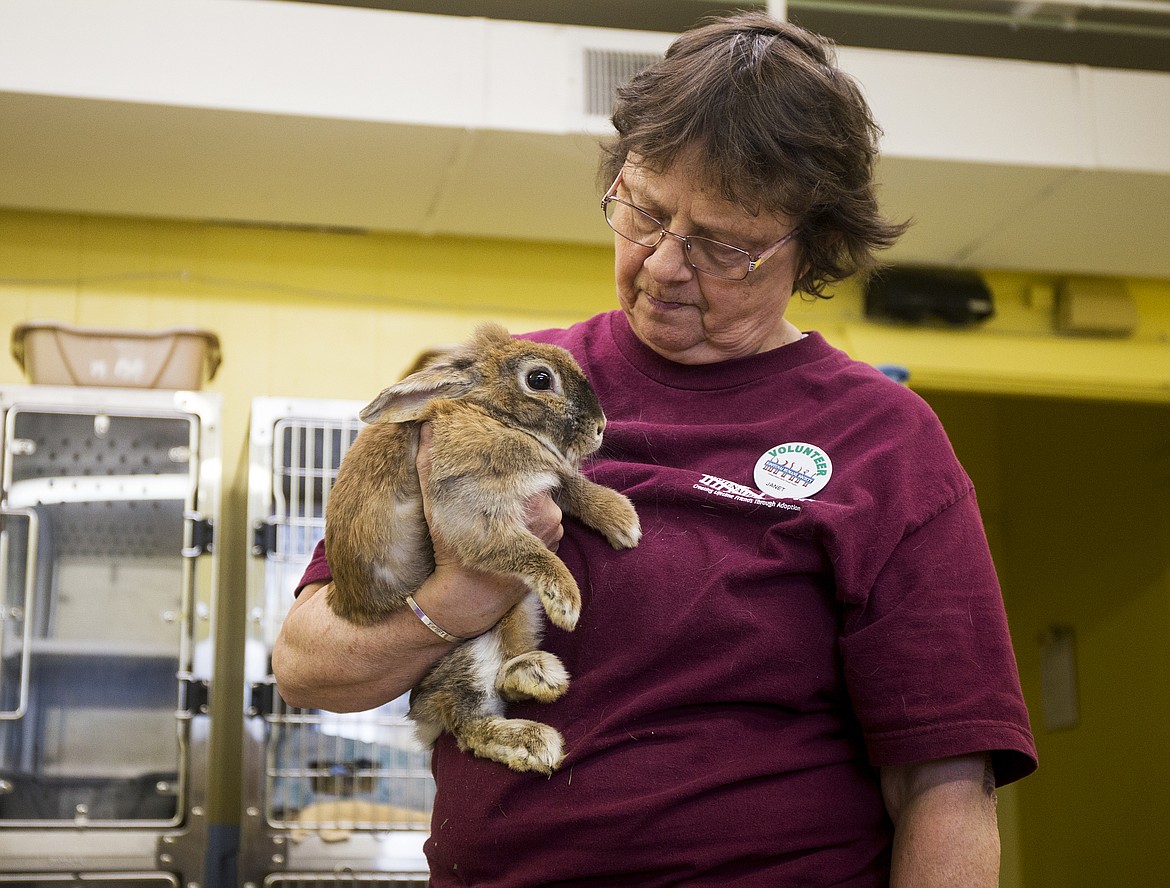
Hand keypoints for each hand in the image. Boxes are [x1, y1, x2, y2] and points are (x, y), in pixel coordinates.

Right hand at [416, 423, 563, 558]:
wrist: (467, 601)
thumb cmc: (453, 552)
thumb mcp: (438, 505)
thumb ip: (432, 463)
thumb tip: (426, 426)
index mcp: (531, 498)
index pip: (529, 465)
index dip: (512, 464)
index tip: (494, 469)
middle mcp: (552, 515)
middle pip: (536, 483)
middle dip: (517, 484)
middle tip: (492, 491)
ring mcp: (556, 534)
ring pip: (541, 504)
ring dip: (525, 505)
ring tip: (499, 511)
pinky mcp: (554, 552)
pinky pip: (544, 526)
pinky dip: (530, 525)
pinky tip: (509, 529)